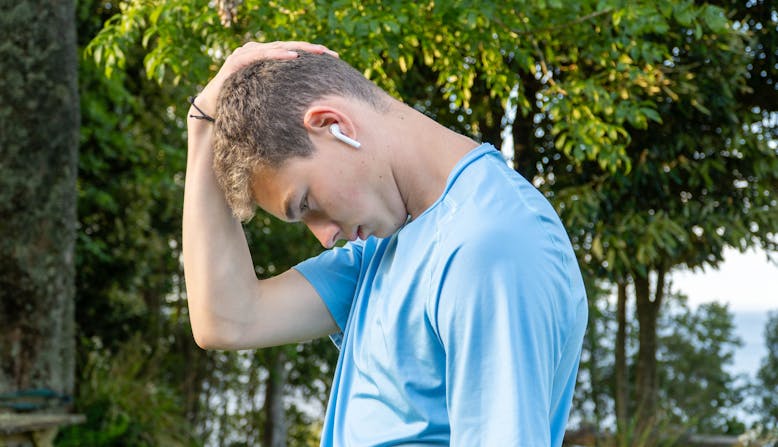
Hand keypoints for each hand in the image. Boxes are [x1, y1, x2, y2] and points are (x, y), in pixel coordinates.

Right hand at [194, 41, 337, 118]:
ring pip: (277, 47)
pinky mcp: (236, 61)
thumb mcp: (268, 100)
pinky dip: (276, 54)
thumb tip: (311, 109)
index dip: (312, 54)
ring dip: (298, 49)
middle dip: (311, 50)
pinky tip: (292, 56)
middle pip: (288, 47)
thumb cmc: (241, 107)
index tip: (334, 59)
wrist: (213, 111)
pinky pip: (259, 55)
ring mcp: (246, 54)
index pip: (293, 53)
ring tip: (317, 52)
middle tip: (331, 54)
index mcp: (265, 59)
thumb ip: (283, 96)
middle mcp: (256, 51)